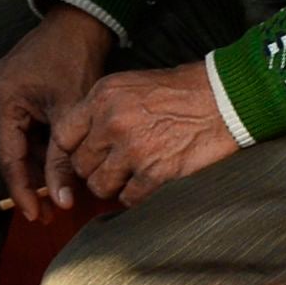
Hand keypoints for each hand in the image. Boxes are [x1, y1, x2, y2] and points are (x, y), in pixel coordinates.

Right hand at [0, 8, 117, 222]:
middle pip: (9, 151)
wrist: (76, 24)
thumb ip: (62, 160)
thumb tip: (61, 201)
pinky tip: (55, 159)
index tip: (35, 216)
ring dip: (35, 162)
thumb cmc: (74, 60)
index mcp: (1, 99)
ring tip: (59, 187)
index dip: (22, 190)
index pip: (8, 158)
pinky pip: (19, 127)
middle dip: (30, 180)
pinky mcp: (7, 90)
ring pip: (15, 141)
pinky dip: (37, 144)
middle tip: (49, 211)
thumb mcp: (70, 114)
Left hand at [52, 64, 241, 206]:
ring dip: (112, 187)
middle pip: (80, 165)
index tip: (79, 160)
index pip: (62, 136)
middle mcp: (112, 123)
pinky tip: (147, 184)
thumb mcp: (129, 85)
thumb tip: (83, 138)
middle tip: (111, 168)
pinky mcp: (156, 173)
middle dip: (93, 171)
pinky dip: (136, 197)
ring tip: (128, 177)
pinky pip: (129, 199)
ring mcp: (133, 150)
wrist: (222, 99)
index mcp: (102, 97)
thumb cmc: (178, 92)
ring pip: (100, 186)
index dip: (68, 153)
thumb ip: (101, 109)